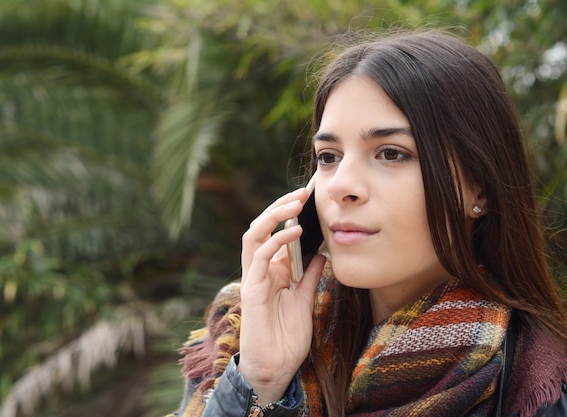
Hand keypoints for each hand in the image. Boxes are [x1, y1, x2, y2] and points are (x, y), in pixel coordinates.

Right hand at [238, 187, 325, 403]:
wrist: (275, 369)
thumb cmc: (287, 338)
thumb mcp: (304, 299)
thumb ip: (308, 275)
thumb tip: (321, 252)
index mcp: (270, 271)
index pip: (274, 233)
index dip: (288, 214)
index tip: (309, 198)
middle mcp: (259, 270)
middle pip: (261, 227)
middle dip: (279, 207)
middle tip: (302, 192)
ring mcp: (253, 278)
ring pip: (254, 234)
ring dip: (274, 215)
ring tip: (296, 203)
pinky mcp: (252, 289)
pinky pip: (259, 256)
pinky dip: (276, 240)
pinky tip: (294, 230)